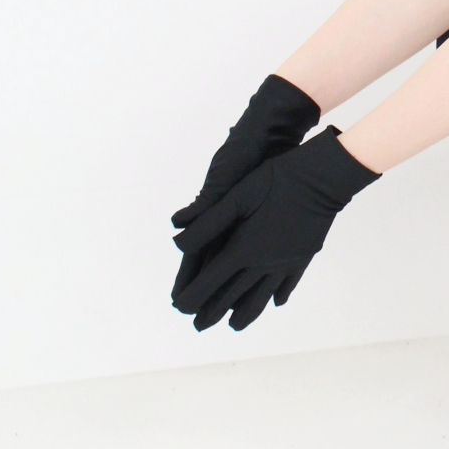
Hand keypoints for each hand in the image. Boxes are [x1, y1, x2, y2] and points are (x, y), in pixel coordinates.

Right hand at [170, 74, 321, 304]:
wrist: (271, 130)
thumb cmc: (244, 149)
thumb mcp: (224, 178)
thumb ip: (204, 205)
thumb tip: (176, 226)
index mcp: (214, 211)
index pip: (197, 252)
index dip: (189, 277)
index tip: (180, 302)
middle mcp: (228, 218)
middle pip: (214, 261)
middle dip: (207, 289)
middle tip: (200, 318)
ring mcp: (247, 216)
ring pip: (236, 258)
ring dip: (231, 283)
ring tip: (230, 311)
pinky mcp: (266, 213)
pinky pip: (260, 246)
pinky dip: (258, 265)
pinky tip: (267, 285)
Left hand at [170, 128, 379, 331]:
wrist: (322, 179)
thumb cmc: (276, 181)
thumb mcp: (236, 195)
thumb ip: (207, 222)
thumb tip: (177, 243)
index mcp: (242, 249)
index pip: (209, 283)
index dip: (191, 298)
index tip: (179, 307)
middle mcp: (263, 264)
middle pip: (232, 298)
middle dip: (212, 313)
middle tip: (198, 325)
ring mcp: (285, 264)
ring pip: (261, 299)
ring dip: (244, 314)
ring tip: (233, 325)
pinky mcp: (302, 258)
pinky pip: (286, 286)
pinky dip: (276, 297)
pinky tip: (274, 302)